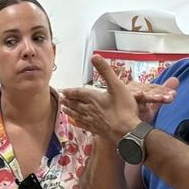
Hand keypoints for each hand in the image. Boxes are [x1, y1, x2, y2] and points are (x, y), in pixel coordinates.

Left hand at [58, 56, 178, 142]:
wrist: (127, 132)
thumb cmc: (124, 109)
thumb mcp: (117, 85)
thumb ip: (105, 71)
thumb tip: (95, 57)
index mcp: (94, 98)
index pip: (78, 93)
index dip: (70, 91)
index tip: (63, 90)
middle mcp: (90, 109)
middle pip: (76, 104)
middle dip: (68, 101)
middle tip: (60, 99)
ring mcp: (93, 121)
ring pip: (78, 114)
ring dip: (70, 111)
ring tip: (64, 109)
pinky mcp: (97, 130)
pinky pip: (83, 125)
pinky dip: (77, 123)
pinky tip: (75, 123)